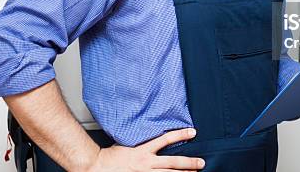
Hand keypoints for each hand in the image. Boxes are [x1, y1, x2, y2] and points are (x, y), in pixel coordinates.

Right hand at [88, 128, 204, 171]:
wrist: (98, 167)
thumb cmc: (111, 156)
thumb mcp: (128, 143)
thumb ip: (142, 142)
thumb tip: (152, 135)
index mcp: (143, 150)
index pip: (166, 139)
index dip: (180, 134)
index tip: (193, 131)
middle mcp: (146, 163)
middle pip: (173, 163)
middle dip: (189, 163)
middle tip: (201, 163)